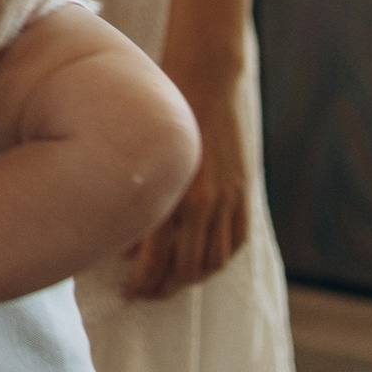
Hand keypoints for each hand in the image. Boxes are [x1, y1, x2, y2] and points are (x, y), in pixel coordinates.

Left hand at [122, 68, 249, 297]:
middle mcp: (205, 201)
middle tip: (145, 294)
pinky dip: (219, 258)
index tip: (128, 292)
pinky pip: (236, 239)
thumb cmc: (160, 111)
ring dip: (192, 278)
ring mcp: (229, 197)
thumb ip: (139, 201)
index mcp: (174, 193)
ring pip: (215, 260)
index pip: (158, 260)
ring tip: (171, 282)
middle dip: (164, 287)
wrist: (206, 78)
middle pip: (187, 268)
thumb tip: (127, 246)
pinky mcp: (243, 190)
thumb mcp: (142, 156)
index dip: (143, 283)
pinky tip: (202, 261)